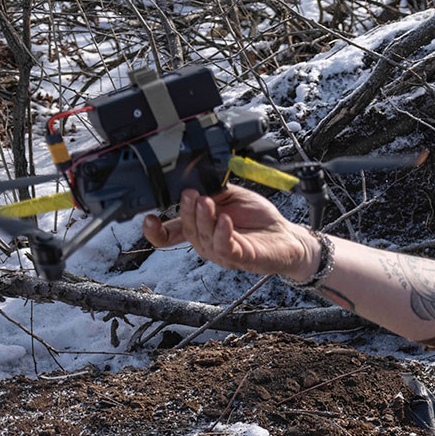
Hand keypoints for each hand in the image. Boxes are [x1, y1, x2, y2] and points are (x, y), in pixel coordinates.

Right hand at [142, 186, 316, 279]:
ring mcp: (222, 253)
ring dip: (202, 218)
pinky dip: (222, 232)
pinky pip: (225, 247)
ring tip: (206, 202)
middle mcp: (206, 242)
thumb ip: (211, 189)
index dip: (154, 231)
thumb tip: (194, 178)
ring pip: (203, 237)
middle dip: (186, 210)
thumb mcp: (230, 196)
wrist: (286, 235)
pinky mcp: (240, 257)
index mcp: (200, 228)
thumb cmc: (258, 218)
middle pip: (186, 230)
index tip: (148, 218)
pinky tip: (224, 219)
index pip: (169, 234)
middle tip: (191, 194)